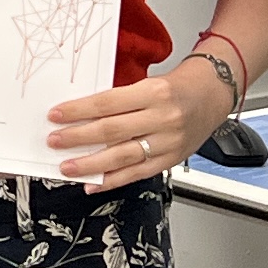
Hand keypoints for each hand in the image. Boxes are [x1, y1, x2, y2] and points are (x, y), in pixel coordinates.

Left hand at [48, 67, 220, 190]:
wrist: (212, 95)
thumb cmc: (176, 88)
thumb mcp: (148, 83)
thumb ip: (119, 101)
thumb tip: (81, 116)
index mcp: (154, 92)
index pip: (107, 103)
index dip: (79, 111)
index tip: (56, 116)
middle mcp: (162, 118)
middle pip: (112, 131)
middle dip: (78, 138)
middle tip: (54, 142)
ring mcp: (168, 142)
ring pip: (122, 156)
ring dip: (90, 164)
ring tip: (68, 167)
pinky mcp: (170, 160)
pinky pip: (137, 173)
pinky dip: (112, 181)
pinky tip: (93, 184)